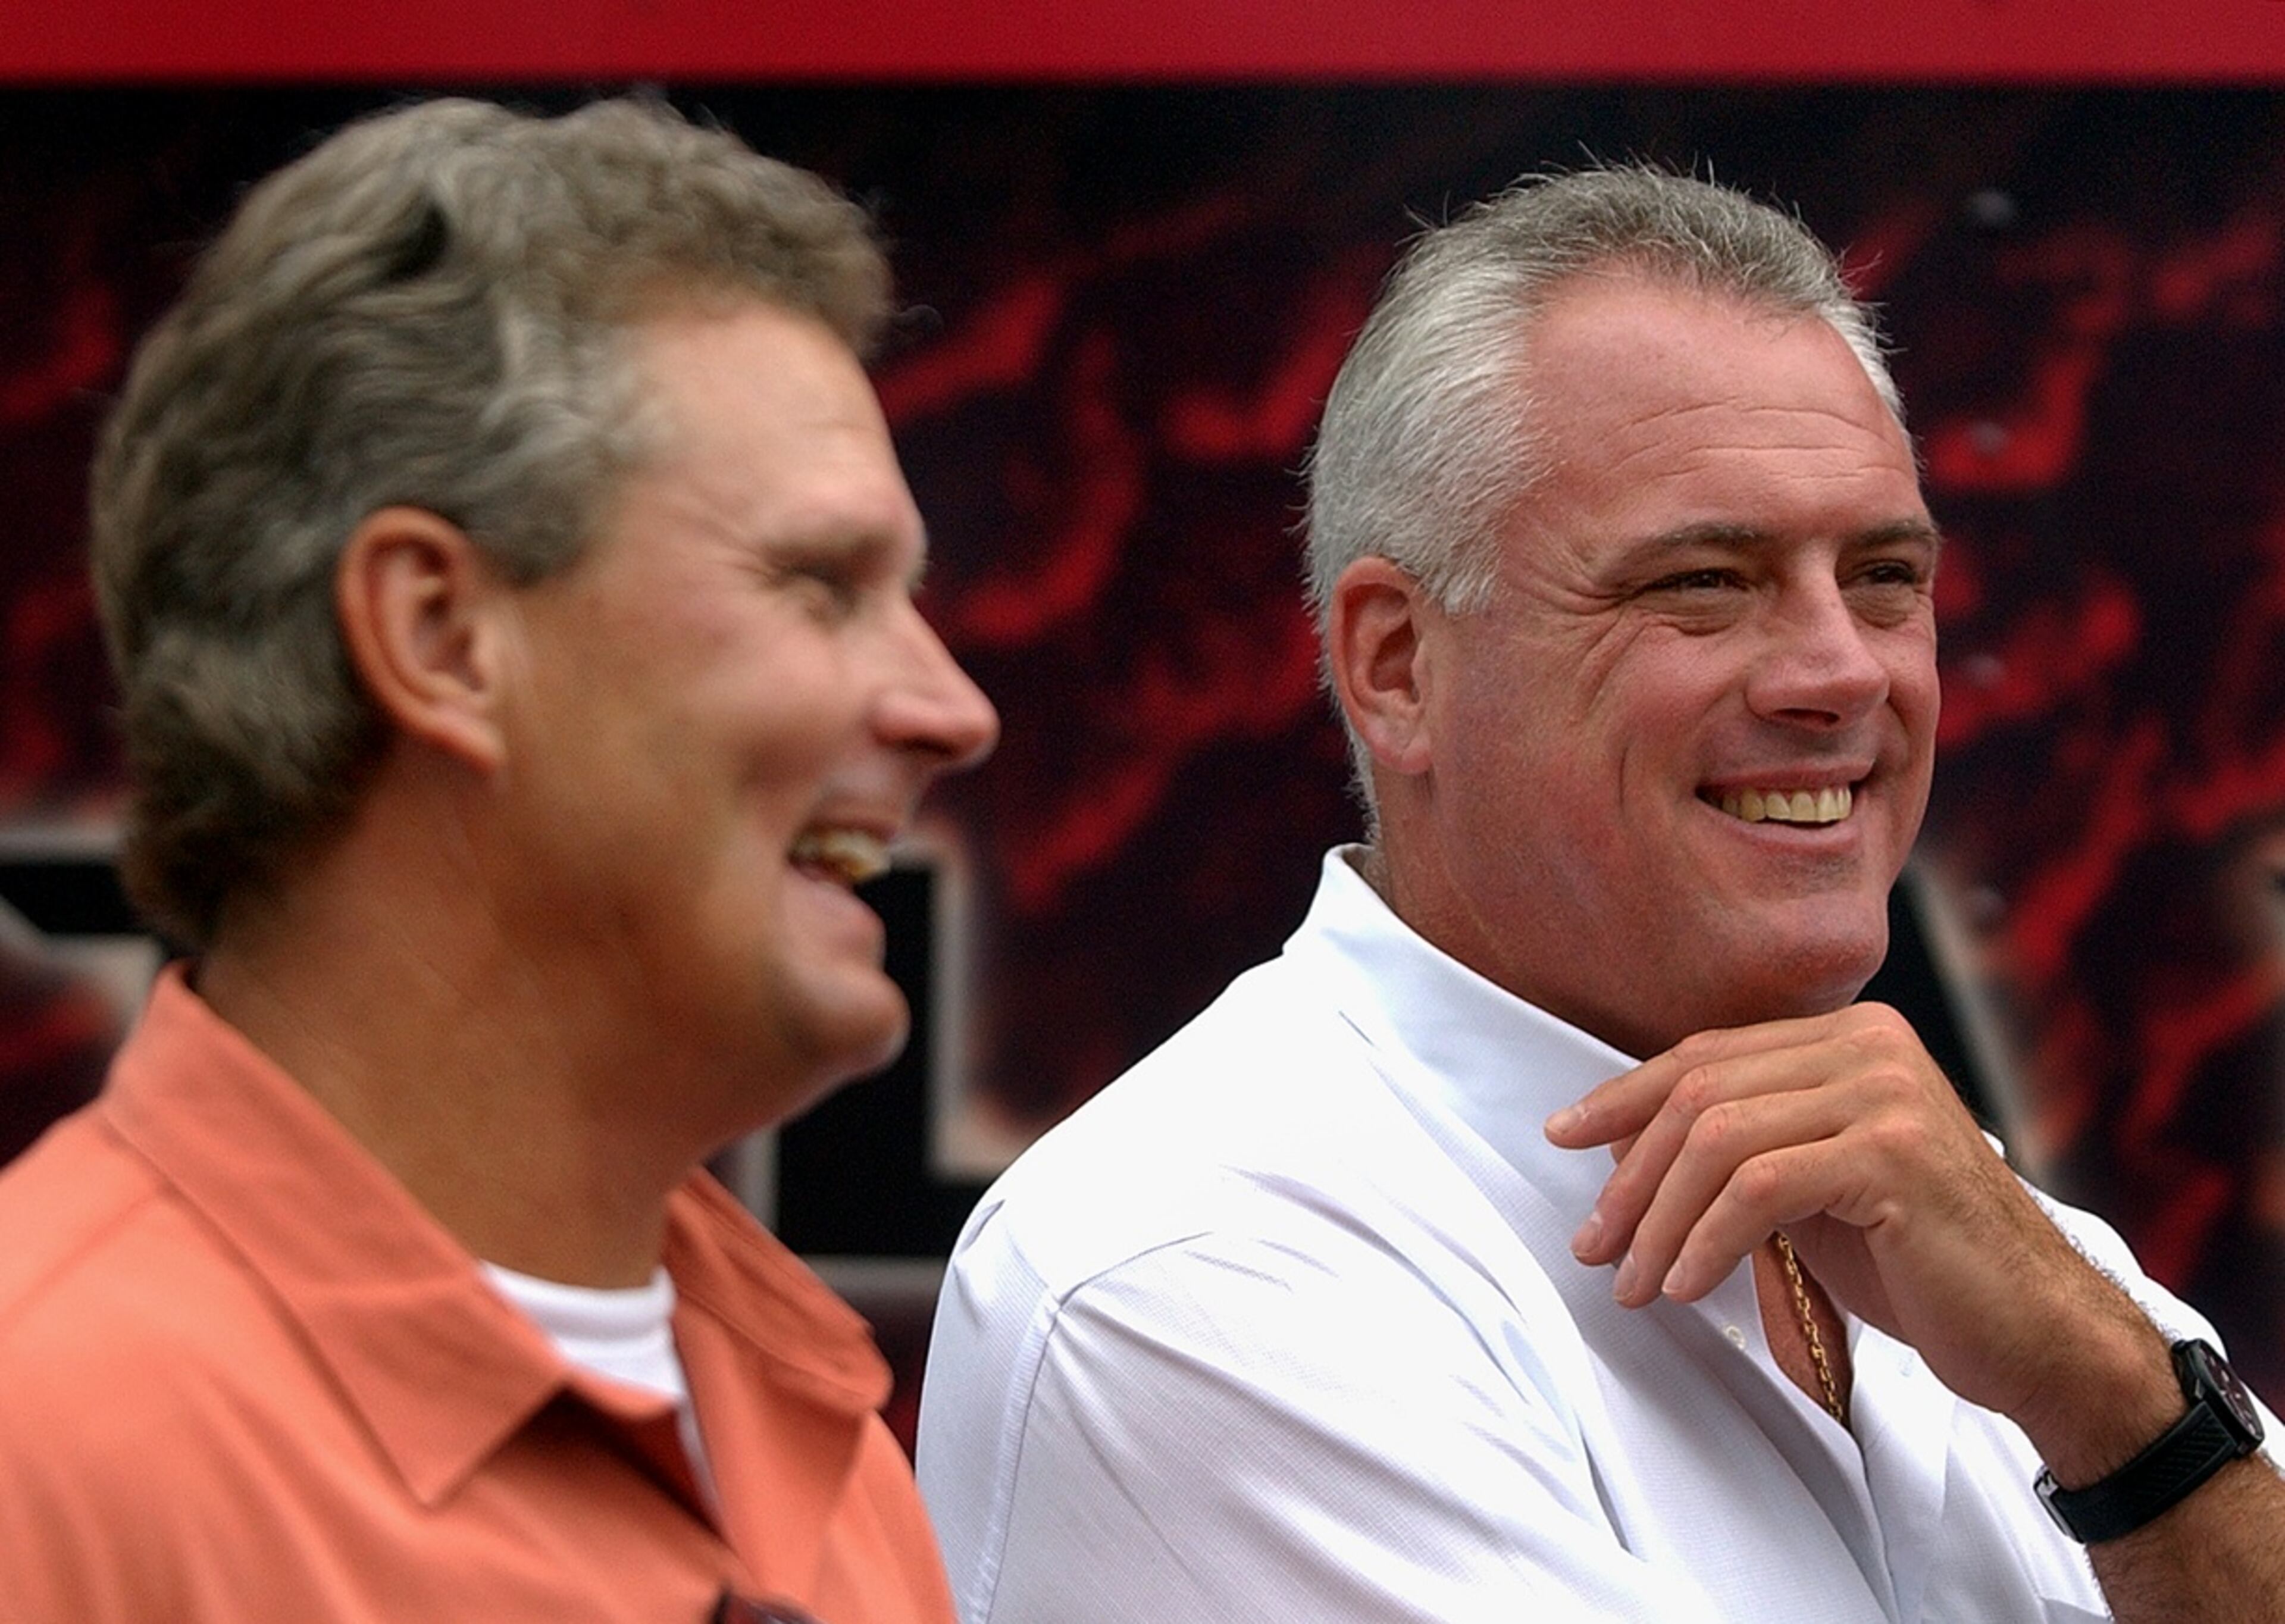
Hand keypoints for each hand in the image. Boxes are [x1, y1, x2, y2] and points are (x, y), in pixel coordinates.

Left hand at [1543, 1002, 2156, 1431]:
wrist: (2035, 1329)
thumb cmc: (1918, 1262)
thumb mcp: (1814, 1185)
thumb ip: (1742, 1148)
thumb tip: (1617, 1145)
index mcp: (1850, 1036)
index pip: (1706, 1057)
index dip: (1624, 1097)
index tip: (1563, 1137)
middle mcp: (1870, 1045)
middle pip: (1701, 1093)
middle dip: (1630, 1174)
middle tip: (1592, 1245)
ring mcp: (1886, 1092)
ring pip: (1719, 1139)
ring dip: (1658, 1218)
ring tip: (1630, 1283)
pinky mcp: (1894, 1153)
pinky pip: (1760, 1188)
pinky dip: (1706, 1240)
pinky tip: (1684, 1286)